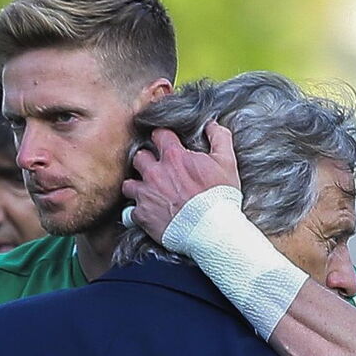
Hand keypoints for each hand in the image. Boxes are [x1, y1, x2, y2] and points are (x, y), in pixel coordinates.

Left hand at [122, 121, 238, 243]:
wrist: (212, 230)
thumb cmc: (220, 197)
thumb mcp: (227, 162)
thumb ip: (219, 138)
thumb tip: (211, 124)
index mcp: (174, 156)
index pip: (158, 135)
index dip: (162, 138)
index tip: (165, 145)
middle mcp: (155, 173)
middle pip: (139, 157)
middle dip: (146, 161)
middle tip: (155, 170)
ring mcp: (145, 194)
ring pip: (128, 184)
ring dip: (136, 186)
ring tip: (147, 192)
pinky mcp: (141, 215)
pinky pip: (131, 211)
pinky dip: (139, 212)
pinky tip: (149, 214)